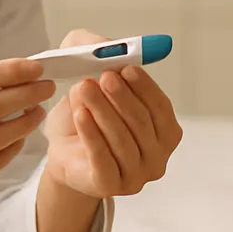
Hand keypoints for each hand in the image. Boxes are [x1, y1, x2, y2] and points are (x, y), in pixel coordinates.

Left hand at [42, 30, 182, 198]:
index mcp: (166, 132)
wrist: (66, 155)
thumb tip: (109, 45)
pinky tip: (80, 115)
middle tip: (102, 77)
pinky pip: (103, 158)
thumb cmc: (89, 118)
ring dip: (102, 110)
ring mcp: (136, 176)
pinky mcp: (110, 186)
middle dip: (121, 97)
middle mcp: (158, 157)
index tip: (125, 68)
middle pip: (142, 123)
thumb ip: (100, 54)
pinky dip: (91, 134)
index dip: (144, 87)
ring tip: (83, 89)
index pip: (161, 108)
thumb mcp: (93, 81)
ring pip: (122, 139)